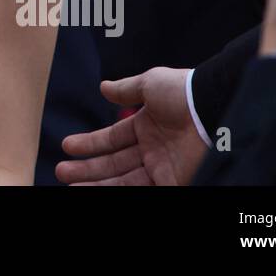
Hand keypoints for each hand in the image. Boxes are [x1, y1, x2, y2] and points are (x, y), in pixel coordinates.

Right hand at [55, 67, 206, 185]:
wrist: (214, 108)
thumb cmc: (184, 92)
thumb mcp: (150, 83)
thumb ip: (126, 89)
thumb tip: (103, 88)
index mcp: (146, 126)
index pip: (112, 139)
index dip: (89, 143)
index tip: (67, 146)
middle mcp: (152, 150)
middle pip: (113, 163)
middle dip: (87, 168)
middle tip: (62, 172)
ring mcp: (161, 168)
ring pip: (122, 181)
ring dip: (95, 184)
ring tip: (70, 186)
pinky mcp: (172, 182)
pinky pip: (139, 192)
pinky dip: (116, 192)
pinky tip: (95, 190)